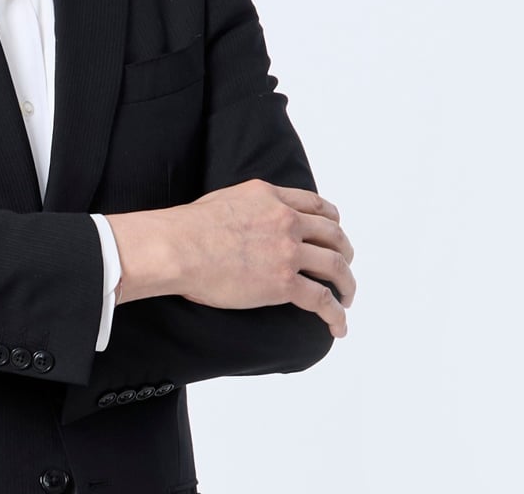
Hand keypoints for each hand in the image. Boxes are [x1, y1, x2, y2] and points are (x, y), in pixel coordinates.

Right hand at [109, 179, 355, 335]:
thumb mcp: (227, 199)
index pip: (316, 205)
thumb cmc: (187, 227)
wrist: (177, 247)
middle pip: (333, 235)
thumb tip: (248, 221)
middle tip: (343, 268)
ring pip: (335, 266)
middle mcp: (286, 220)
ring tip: (346, 299)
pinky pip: (321, 300)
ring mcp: (287, 252)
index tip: (334, 234)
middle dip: (344, 252)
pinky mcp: (283, 283)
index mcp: (272, 198)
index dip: (332, 222)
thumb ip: (250, 206)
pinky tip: (338, 326)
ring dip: (347, 284)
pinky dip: (336, 314)